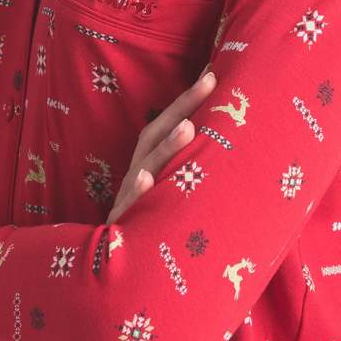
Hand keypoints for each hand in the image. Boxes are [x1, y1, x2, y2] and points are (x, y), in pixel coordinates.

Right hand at [106, 67, 216, 226]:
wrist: (119, 267)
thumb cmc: (153, 224)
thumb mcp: (169, 193)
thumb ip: (186, 168)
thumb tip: (220, 141)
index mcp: (149, 163)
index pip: (168, 124)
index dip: (188, 99)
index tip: (213, 74)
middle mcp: (139, 173)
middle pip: (156, 134)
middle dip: (181, 108)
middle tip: (208, 84)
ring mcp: (129, 197)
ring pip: (146, 166)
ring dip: (166, 146)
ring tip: (188, 128)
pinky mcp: (123, 223)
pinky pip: (129, 205)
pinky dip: (137, 191)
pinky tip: (147, 179)